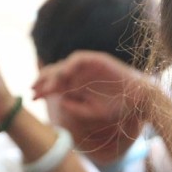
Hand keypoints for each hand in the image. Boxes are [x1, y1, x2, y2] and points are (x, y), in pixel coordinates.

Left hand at [32, 51, 153, 124]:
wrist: (140, 99)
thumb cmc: (119, 107)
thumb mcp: (94, 112)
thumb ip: (78, 109)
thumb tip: (61, 102)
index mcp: (78, 87)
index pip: (55, 86)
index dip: (43, 90)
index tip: (32, 97)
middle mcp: (80, 75)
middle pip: (56, 74)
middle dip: (43, 81)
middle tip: (33, 89)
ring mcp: (88, 67)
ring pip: (64, 65)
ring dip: (54, 74)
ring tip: (47, 85)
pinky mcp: (98, 60)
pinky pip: (80, 58)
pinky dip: (71, 64)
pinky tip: (64, 74)